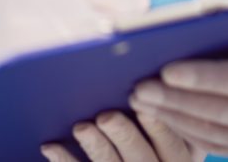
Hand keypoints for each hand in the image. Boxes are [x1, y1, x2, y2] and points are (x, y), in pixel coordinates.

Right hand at [0, 0, 149, 130]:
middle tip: (117, 31)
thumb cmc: (22, 21)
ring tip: (101, 47)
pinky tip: (88, 63)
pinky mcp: (28, 47)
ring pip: (107, 20)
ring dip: (116, 38)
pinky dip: (98, 59)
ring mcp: (25, 10)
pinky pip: (88, 51)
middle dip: (127, 11)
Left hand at [41, 110, 204, 161]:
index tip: (143, 106)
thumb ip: (169, 113)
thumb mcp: (170, 138)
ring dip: (96, 147)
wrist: (130, 161)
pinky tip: (50, 145)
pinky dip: (64, 159)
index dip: (158, 126)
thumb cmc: (150, 142)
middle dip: (123, 136)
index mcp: (176, 159)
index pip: (172, 144)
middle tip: (106, 117)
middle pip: (141, 157)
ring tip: (82, 128)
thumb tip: (153, 75)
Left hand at [127, 2, 227, 157]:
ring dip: (177, 117)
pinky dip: (190, 131)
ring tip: (141, 99)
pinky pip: (224, 146)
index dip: (209, 78)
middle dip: (179, 101)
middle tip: (139, 87)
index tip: (167, 69)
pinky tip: (163, 114)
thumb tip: (200, 6)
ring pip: (222, 134)